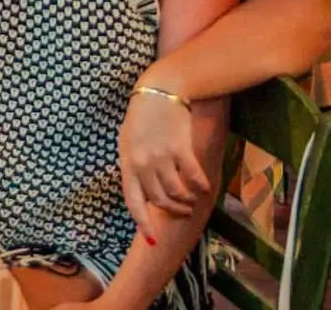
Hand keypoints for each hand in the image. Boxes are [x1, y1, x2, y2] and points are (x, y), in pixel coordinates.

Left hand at [118, 86, 208, 240]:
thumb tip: (139, 191)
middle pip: (159, 201)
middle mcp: (142, 164)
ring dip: (187, 201)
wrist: (159, 91)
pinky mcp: (181, 149)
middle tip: (183, 211)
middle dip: (173, 211)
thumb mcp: (128, 142)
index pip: (133, 202)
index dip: (143, 224)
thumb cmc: (142, 118)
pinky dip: (200, 187)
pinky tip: (203, 187)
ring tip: (192, 200)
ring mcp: (161, 157)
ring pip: (177, 193)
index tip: (153, 240)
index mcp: (127, 164)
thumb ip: (133, 166)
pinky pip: (194, 178)